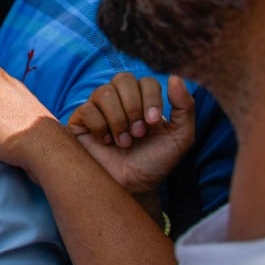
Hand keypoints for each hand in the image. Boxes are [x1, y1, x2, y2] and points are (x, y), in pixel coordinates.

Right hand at [68, 74, 195, 194]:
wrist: (133, 186)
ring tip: (123, 141)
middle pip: (122, 79)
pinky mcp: (80, 120)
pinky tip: (105, 141)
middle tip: (138, 133)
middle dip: (134, 107)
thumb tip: (175, 78)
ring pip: (104, 92)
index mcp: (142, 99)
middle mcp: (118, 98)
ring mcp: (97, 107)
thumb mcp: (180, 137)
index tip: (153, 123)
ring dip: (118, 119)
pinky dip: (100, 127)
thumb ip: (185, 108)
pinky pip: (87, 109)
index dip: (150, 98)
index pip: (145, 81)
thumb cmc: (155, 162)